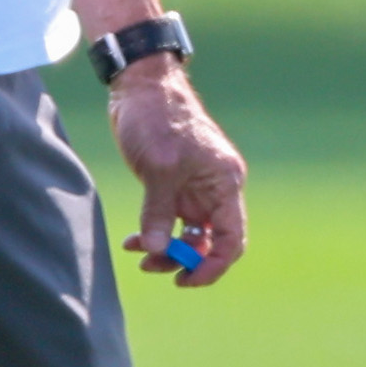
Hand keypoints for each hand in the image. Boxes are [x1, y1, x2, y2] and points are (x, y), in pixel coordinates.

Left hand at [107, 59, 247, 285]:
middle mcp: (216, 189)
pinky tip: (134, 240)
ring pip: (189, 234)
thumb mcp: (159, 168)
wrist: (142, 86)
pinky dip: (154, 233)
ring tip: (138, 255)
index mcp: (225, 183)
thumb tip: (157, 250)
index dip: (213, 265)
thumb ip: (158, 212)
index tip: (186, 280)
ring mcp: (195, 188)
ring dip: (166, 250)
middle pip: (210, 241)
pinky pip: (170, 221)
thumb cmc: (158, 118)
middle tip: (152, 268)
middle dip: (184, 260)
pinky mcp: (174, 184)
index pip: (232, 238)